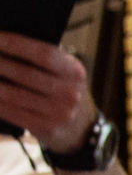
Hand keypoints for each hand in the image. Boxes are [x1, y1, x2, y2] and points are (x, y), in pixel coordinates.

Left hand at [0, 33, 93, 152]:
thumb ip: (42, 59)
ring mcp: (59, 114)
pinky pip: (11, 112)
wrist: (81, 130)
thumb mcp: (64, 73)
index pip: (43, 54)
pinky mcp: (46, 128)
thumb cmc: (62, 92)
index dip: (16, 45)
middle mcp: (70, 94)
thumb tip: (4, 44)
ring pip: (13, 94)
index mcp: (75, 73)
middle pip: (25, 74)